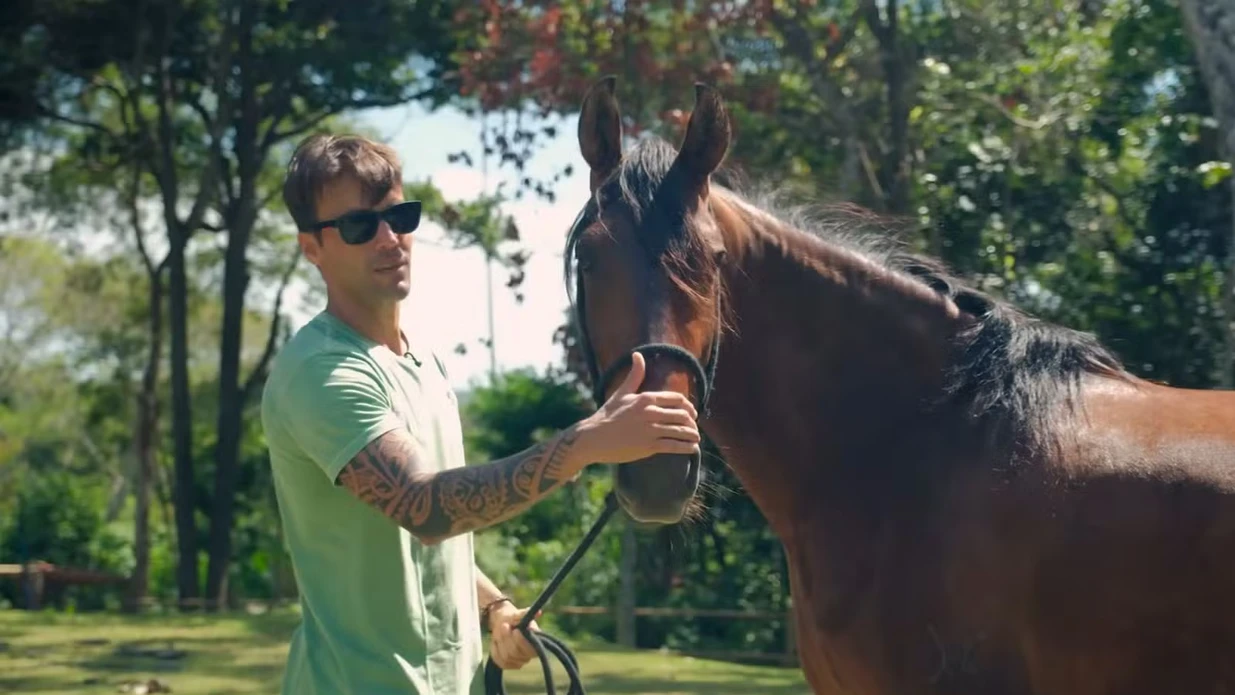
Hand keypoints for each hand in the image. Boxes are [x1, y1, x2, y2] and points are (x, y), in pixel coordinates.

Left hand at [488, 603, 540, 669]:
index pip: (530, 649)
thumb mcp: (517, 614)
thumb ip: (526, 615)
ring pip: (506, 657)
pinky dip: (495, 650)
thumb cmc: (512, 618)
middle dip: (507, 638)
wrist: (503, 622)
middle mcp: (530, 655)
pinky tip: (496, 642)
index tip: (515, 630)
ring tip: (499, 631)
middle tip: (504, 625)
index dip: (521, 641)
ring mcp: (519, 661)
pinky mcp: (508, 664)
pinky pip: (499, 660)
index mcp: (536, 642)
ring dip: (500, 642)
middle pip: (515, 653)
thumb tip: (538, 613)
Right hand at [575, 351, 700, 464]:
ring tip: (696, 439)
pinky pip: (674, 446)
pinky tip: (692, 449)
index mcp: (646, 398)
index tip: (692, 413)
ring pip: (680, 431)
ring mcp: (650, 430)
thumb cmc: (607, 415)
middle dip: (692, 422)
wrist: (593, 438)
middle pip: (682, 415)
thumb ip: (634, 375)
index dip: (689, 406)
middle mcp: (650, 412)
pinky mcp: (649, 446)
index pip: (677, 399)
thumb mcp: (621, 393)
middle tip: (695, 428)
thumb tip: (637, 354)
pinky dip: (686, 447)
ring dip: (693, 435)